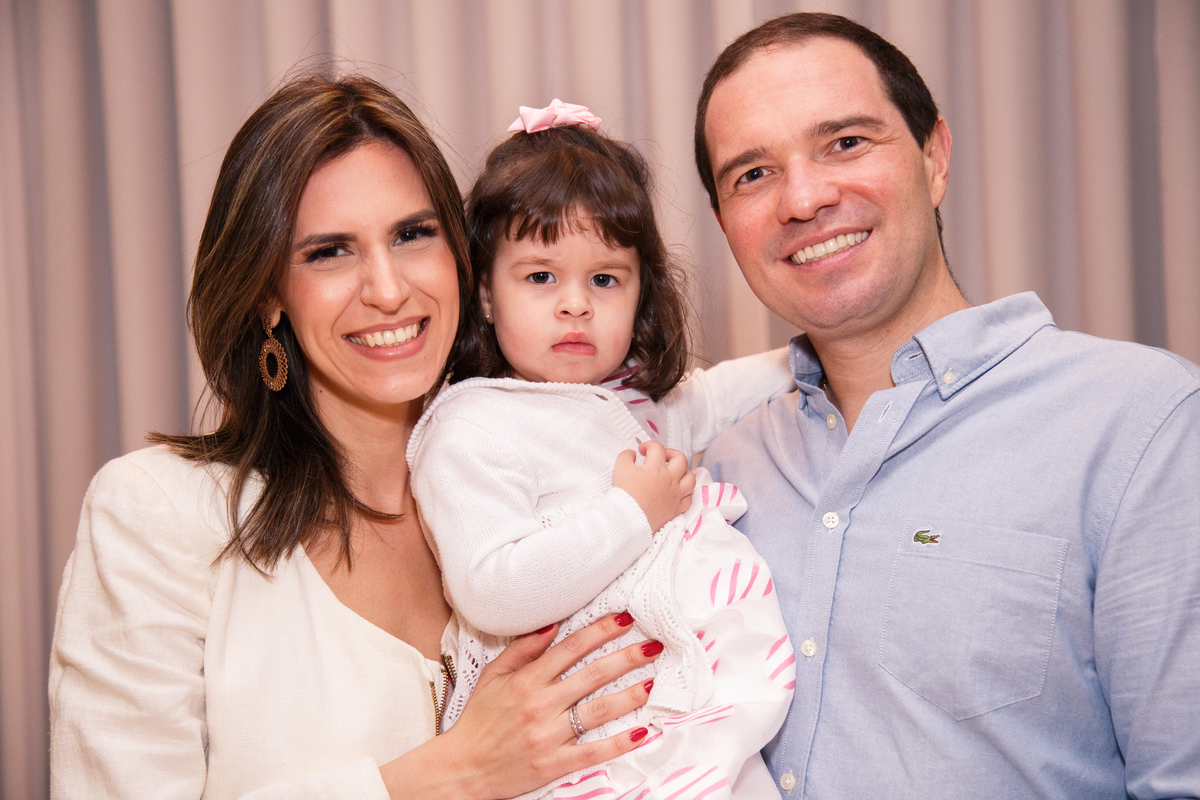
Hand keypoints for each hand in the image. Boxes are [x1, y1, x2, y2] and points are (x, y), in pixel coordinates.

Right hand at [379, 613, 661, 798]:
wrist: (462, 768)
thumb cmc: (478, 720)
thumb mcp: (492, 676)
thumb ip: (523, 649)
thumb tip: (552, 624)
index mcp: (526, 680)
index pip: (571, 648)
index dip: (600, 631)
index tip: (624, 619)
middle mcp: (541, 704)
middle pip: (593, 674)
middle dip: (626, 657)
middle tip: (652, 645)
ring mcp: (549, 735)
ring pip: (598, 710)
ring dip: (629, 695)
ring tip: (652, 682)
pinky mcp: (554, 763)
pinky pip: (593, 751)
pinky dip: (619, 743)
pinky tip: (642, 732)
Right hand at [612, 441, 695, 532]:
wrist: (629, 520)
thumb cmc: (625, 495)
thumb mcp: (620, 469)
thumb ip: (626, 456)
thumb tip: (632, 454)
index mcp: (657, 468)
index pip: (658, 448)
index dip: (649, 445)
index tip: (641, 451)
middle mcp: (670, 480)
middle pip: (681, 459)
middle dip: (672, 453)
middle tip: (662, 457)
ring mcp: (675, 495)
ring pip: (690, 479)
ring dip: (684, 472)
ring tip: (674, 473)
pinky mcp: (676, 509)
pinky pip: (688, 499)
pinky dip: (685, 493)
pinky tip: (677, 491)